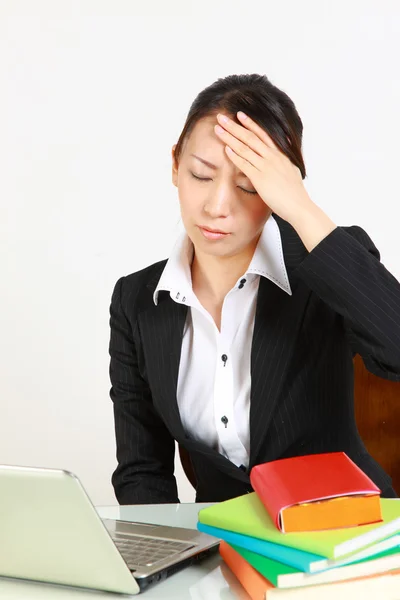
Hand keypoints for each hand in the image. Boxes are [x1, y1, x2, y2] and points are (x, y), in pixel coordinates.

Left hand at [214, 111, 312, 225]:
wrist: (298, 206)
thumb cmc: (295, 192)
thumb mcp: (293, 169)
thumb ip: (286, 158)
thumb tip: (286, 147)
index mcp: (280, 154)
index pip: (263, 134)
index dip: (250, 124)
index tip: (240, 115)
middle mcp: (273, 157)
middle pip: (250, 137)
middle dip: (235, 126)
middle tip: (221, 117)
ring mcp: (266, 167)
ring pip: (245, 148)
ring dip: (230, 137)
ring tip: (218, 129)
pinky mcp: (260, 178)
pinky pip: (245, 164)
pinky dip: (234, 156)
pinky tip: (225, 149)